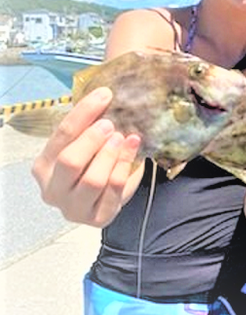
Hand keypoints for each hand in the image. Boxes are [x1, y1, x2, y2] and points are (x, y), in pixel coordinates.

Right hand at [31, 87, 141, 226]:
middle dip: (94, 139)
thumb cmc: (90, 165)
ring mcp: (74, 209)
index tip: (105, 95)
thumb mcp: (83, 145)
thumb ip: (89, 127)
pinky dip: (126, 169)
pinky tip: (135, 155)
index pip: (61, 135)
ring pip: (94, 180)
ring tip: (126, 139)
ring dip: (113, 155)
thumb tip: (106, 95)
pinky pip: (115, 192)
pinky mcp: (97, 219)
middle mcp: (53, 191)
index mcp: (43, 167)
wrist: (101, 200)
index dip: (84, 113)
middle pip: (71, 161)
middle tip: (112, 125)